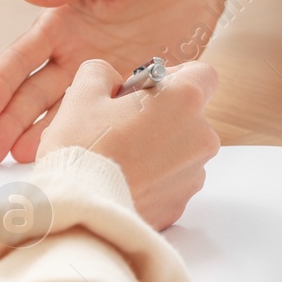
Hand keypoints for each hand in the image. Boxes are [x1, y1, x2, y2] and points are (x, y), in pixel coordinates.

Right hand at [0, 0, 224, 165]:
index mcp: (59, 28)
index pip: (19, 61)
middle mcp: (73, 59)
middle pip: (32, 97)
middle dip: (7, 126)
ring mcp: (102, 82)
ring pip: (64, 117)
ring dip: (43, 141)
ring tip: (28, 167)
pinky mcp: (132, 97)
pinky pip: (109, 123)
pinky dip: (94, 142)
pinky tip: (84, 163)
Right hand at [39, 59, 221, 228]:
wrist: (77, 207)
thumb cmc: (82, 147)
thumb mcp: (83, 93)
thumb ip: (103, 73)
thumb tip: (111, 81)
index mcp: (184, 100)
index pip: (204, 75)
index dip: (176, 77)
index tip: (148, 89)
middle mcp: (201, 137)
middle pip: (191, 116)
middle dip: (163, 116)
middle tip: (123, 124)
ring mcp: (194, 175)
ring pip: (181, 151)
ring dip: (159, 149)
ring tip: (120, 156)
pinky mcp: (180, 205)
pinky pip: (171, 182)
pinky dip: (153, 179)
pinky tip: (123, 179)